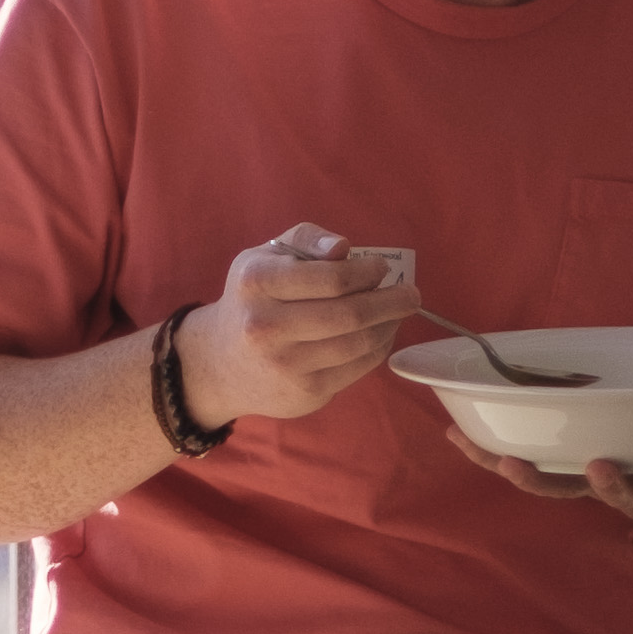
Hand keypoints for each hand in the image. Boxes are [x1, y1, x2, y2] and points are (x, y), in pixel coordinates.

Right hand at [175, 228, 418, 430]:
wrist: (221, 364)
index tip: (382, 269)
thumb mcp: (263, 257)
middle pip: (350, 314)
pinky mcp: (304, 392)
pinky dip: (378, 347)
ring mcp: (285, 364)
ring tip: (398, 312)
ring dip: (389, 325)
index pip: (331, 278)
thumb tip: (344, 248)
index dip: (368, 273)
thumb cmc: (252, 300)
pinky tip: (381, 333)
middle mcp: (265, 326)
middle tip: (411, 293)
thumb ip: (304, 240)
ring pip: (359, 343)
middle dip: (391, 301)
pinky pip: (358, 367)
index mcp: (257, 282)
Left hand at [442, 393, 632, 533]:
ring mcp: (593, 486)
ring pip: (557, 488)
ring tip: (502, 458)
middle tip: (595, 470)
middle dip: (604, 484)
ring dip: (527, 475)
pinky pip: (524, 469)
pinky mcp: (561, 476)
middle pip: (614, 494)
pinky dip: (490, 454)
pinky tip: (455, 434)